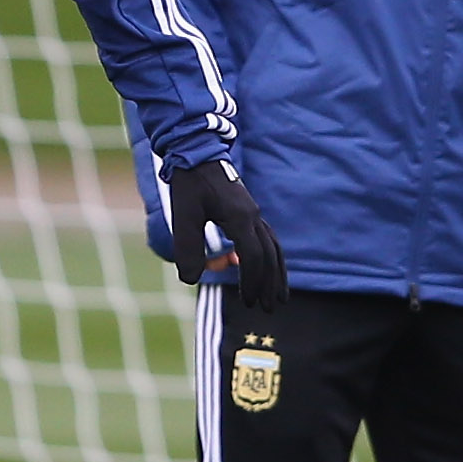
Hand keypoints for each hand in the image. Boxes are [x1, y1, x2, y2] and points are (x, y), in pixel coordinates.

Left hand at [166, 157, 286, 306]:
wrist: (196, 153)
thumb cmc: (189, 183)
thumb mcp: (183, 216)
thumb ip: (187, 247)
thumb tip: (191, 279)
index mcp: (240, 218)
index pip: (253, 257)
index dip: (252, 281)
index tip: (248, 302)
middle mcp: (253, 216)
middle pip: (270, 256)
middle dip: (270, 284)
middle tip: (268, 308)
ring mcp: (253, 213)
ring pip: (274, 248)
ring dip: (277, 273)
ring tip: (279, 296)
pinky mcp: (247, 211)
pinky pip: (267, 238)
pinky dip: (269, 256)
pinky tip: (262, 268)